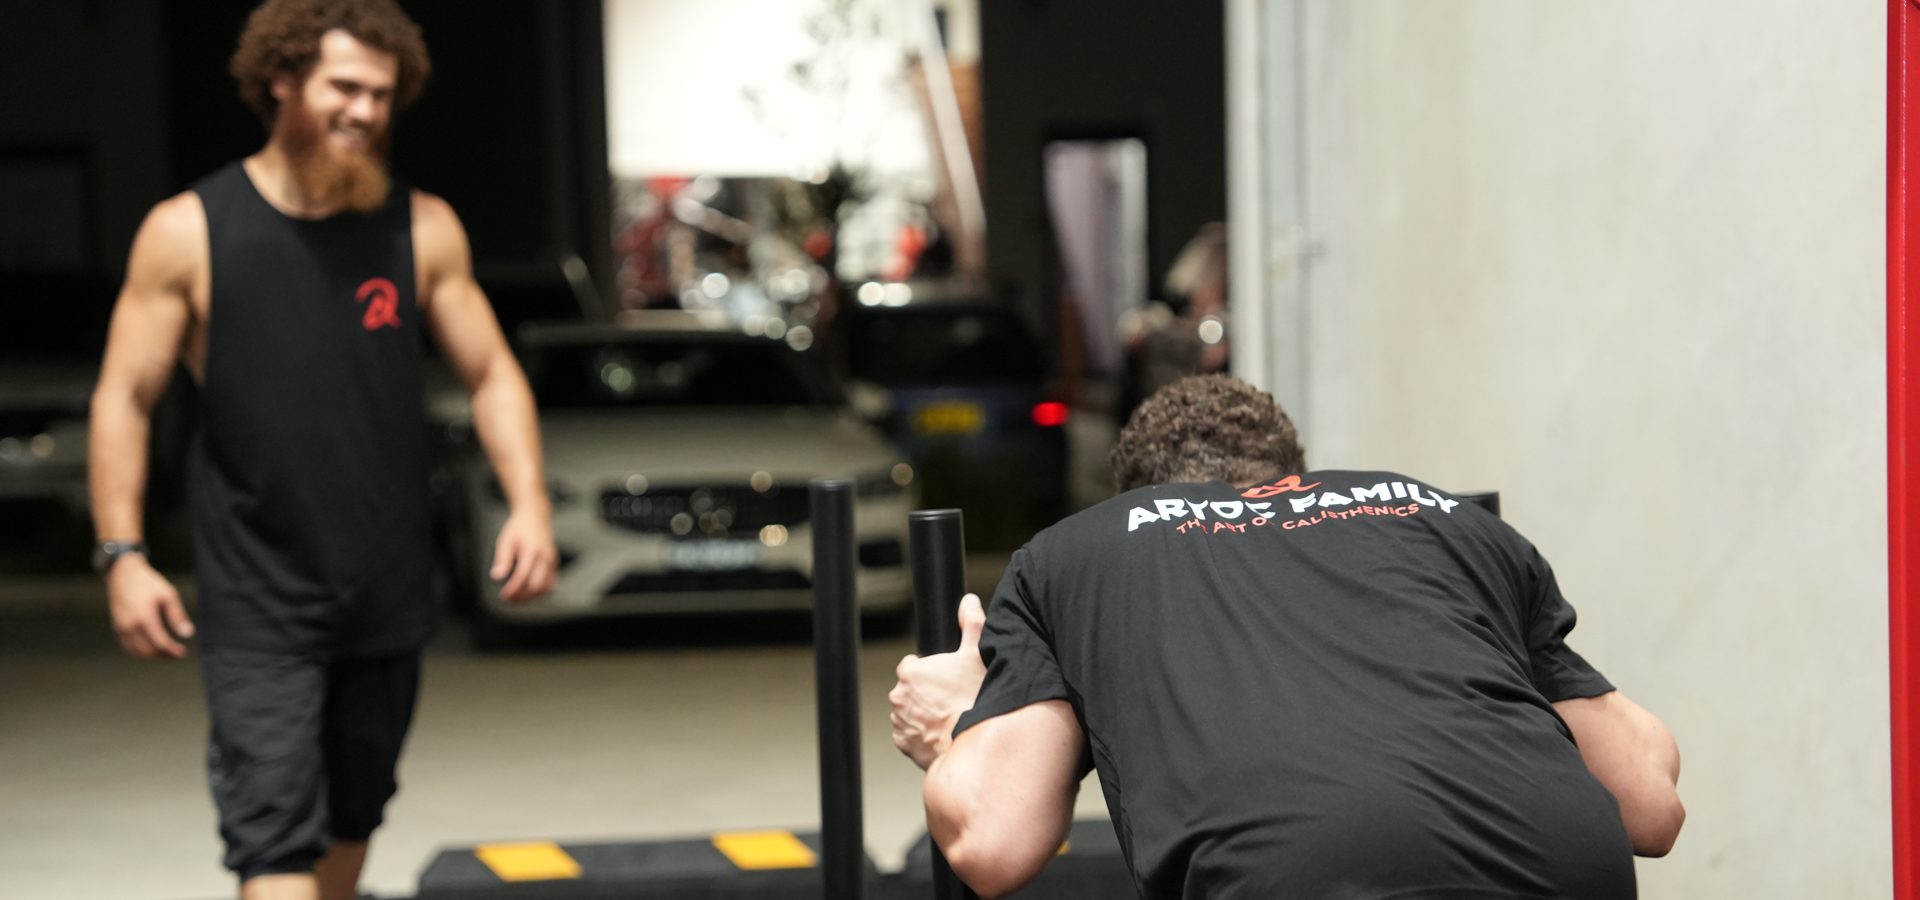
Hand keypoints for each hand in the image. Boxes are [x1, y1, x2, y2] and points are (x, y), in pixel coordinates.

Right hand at [106, 556, 193, 659]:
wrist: (123, 574)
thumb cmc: (148, 583)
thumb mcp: (168, 595)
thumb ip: (178, 615)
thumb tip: (188, 634)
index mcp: (144, 617)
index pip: (160, 643)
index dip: (172, 651)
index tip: (182, 652)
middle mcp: (130, 625)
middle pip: (147, 651)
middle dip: (163, 656)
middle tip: (176, 654)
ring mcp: (121, 627)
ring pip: (136, 652)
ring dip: (152, 656)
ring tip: (166, 652)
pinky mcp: (116, 627)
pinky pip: (127, 646)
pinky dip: (140, 652)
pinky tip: (152, 647)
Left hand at [491, 508, 556, 601]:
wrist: (535, 515)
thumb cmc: (519, 527)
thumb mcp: (505, 540)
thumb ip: (502, 559)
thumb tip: (496, 576)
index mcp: (531, 550)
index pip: (522, 576)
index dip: (512, 589)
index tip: (503, 595)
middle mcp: (544, 556)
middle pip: (535, 586)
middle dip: (521, 596)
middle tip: (509, 598)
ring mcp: (552, 560)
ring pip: (546, 587)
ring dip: (532, 596)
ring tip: (518, 597)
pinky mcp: (555, 562)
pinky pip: (551, 582)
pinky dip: (540, 590)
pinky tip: (528, 590)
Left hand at [890, 593, 987, 769]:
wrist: (973, 743)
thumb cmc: (973, 698)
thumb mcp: (977, 655)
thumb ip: (971, 623)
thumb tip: (968, 601)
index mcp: (910, 671)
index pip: (912, 665)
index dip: (931, 670)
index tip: (946, 679)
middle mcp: (898, 695)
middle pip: (910, 688)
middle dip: (926, 691)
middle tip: (951, 698)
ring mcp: (899, 720)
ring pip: (909, 710)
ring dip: (922, 712)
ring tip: (948, 715)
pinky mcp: (903, 743)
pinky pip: (909, 734)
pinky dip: (920, 733)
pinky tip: (940, 731)